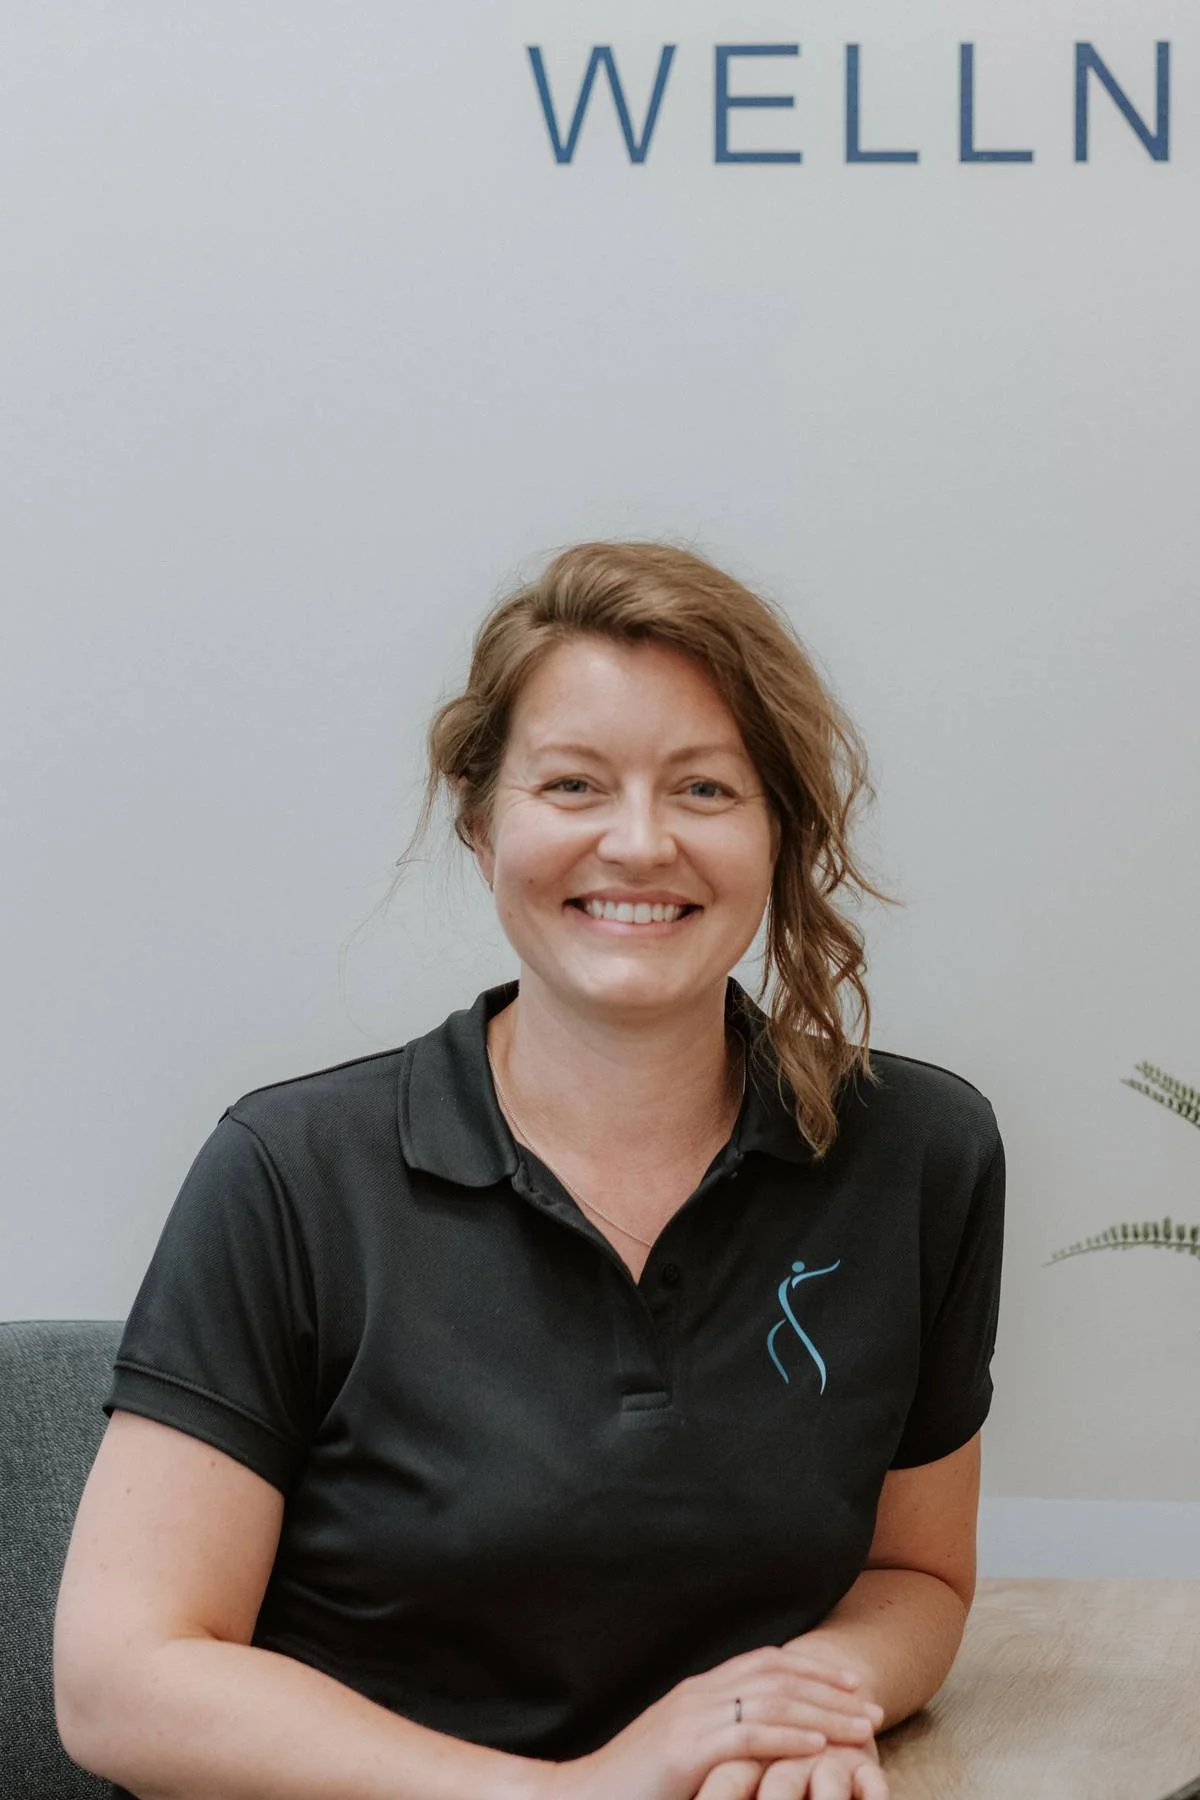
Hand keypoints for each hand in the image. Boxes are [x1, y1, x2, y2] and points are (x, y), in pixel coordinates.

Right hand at [544, 1646, 882, 1799]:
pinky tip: (821, 1747)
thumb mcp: (685, 1753)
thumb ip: (720, 1739)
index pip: (766, 1663)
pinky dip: (791, 1737)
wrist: (582, 1798)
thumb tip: (766, 1743)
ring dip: (824, 1715)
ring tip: (862, 1729)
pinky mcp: (688, 1748)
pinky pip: (751, 1734)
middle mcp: (698, 1693)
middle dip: (830, 1690)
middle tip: (871, 1705)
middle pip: (778, 1676)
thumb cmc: (637, 1786)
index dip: (813, 1669)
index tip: (850, 1683)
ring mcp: (692, 1717)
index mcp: (698, 1690)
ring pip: (773, 1702)